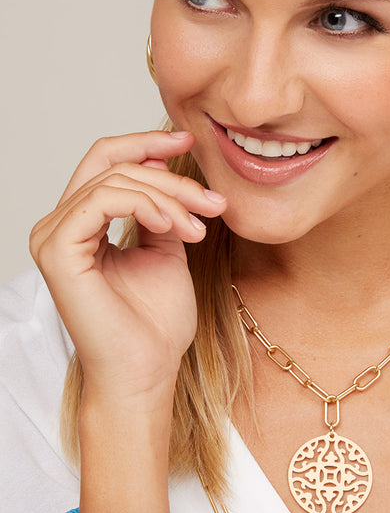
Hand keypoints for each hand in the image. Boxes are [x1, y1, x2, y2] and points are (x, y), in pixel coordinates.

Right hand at [30, 130, 226, 404]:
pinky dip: (145, 204)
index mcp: (82, 223)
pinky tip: (173, 225)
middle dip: (171, 176)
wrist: (147, 371)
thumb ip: (160, 207)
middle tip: (212, 201)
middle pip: (113, 164)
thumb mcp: (167, 247)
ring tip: (198, 228)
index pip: (106, 161)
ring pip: (114, 179)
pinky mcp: (57, 250)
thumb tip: (163, 163)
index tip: (189, 140)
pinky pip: (102, 200)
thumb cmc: (156, 323)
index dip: (146, 143)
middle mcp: (60, 224)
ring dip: (167, 196)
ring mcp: (53, 236)